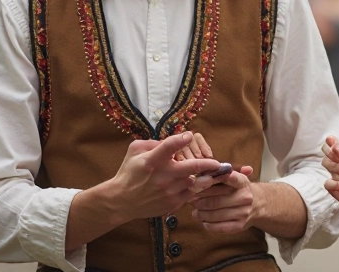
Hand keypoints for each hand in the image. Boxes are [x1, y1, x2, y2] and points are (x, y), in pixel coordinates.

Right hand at [107, 132, 221, 221]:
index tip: (190, 135)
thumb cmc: (129, 173)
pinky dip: (196, 188)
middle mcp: (162, 176)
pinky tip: (199, 184)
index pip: (168, 147)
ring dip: (204, 177)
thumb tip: (173, 140)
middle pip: (191, 167)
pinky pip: (191, 194)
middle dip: (207, 163)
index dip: (181, 140)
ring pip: (194, 182)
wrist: (122, 201)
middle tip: (217, 162)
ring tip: (212, 174)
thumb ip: (154, 143)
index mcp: (151, 161)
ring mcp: (168, 191)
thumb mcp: (135, 151)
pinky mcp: (172, 203)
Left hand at [191, 166, 258, 232]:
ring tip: (195, 213)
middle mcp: (245, 197)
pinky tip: (204, 222)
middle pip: (217, 201)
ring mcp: (243, 212)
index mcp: (242, 183)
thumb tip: (199, 176)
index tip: (203, 181)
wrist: (258, 204)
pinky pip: (221, 227)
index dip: (217, 180)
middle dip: (201, 202)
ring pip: (217, 215)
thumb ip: (220, 175)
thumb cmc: (238, 190)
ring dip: (202, 215)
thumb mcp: (235, 178)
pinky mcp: (240, 225)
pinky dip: (210, 226)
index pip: (232, 179)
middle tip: (192, 202)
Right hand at [321, 135, 338, 219]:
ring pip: (326, 165)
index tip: (330, 139)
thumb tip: (336, 148)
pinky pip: (327, 183)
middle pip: (327, 154)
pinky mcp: (334, 190)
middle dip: (334, 155)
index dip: (331, 142)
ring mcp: (336, 177)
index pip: (335, 146)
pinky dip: (332, 182)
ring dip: (337, 167)